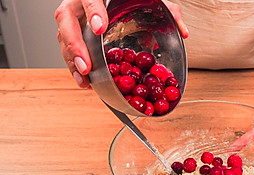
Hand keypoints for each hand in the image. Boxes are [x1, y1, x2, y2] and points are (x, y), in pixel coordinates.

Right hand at [55, 0, 188, 87]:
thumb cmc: (132, 0)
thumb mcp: (151, 0)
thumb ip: (168, 11)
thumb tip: (183, 32)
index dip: (92, 11)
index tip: (99, 28)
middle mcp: (80, 2)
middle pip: (67, 18)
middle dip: (75, 44)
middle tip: (87, 65)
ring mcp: (75, 16)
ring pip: (62, 35)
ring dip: (72, 60)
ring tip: (84, 78)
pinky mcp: (73, 31)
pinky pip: (66, 47)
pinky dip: (73, 65)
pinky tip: (84, 79)